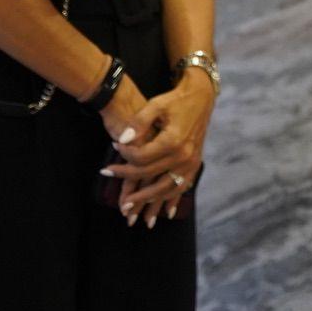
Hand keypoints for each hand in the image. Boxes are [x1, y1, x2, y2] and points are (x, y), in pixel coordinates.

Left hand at [104, 73, 216, 226]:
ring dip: (146, 200)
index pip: (142, 157)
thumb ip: (138, 122)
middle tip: (109, 179)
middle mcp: (184, 155)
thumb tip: (121, 140)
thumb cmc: (176, 100)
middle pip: (150, 175)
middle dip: (127, 179)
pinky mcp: (194, 165)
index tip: (114, 147)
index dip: (124, 155)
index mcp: (173, 140)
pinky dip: (170, 201)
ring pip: (165, 188)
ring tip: (128, 207)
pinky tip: (163, 213)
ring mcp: (191, 163)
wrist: (201, 97)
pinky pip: (181, 188)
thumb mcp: (156, 104)